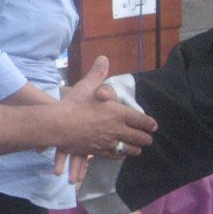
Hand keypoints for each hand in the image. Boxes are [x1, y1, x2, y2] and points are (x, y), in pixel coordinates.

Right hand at [52, 56, 156, 177]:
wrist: (58, 125)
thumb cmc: (73, 104)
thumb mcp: (86, 85)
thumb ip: (97, 73)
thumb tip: (103, 58)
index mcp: (119, 113)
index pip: (142, 120)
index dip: (150, 124)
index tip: (154, 126)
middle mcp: (117, 129)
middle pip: (139, 137)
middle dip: (146, 138)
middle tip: (148, 138)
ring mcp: (108, 142)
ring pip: (129, 149)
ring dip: (135, 148)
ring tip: (138, 148)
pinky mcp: (98, 151)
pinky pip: (115, 155)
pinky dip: (121, 154)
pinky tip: (120, 154)